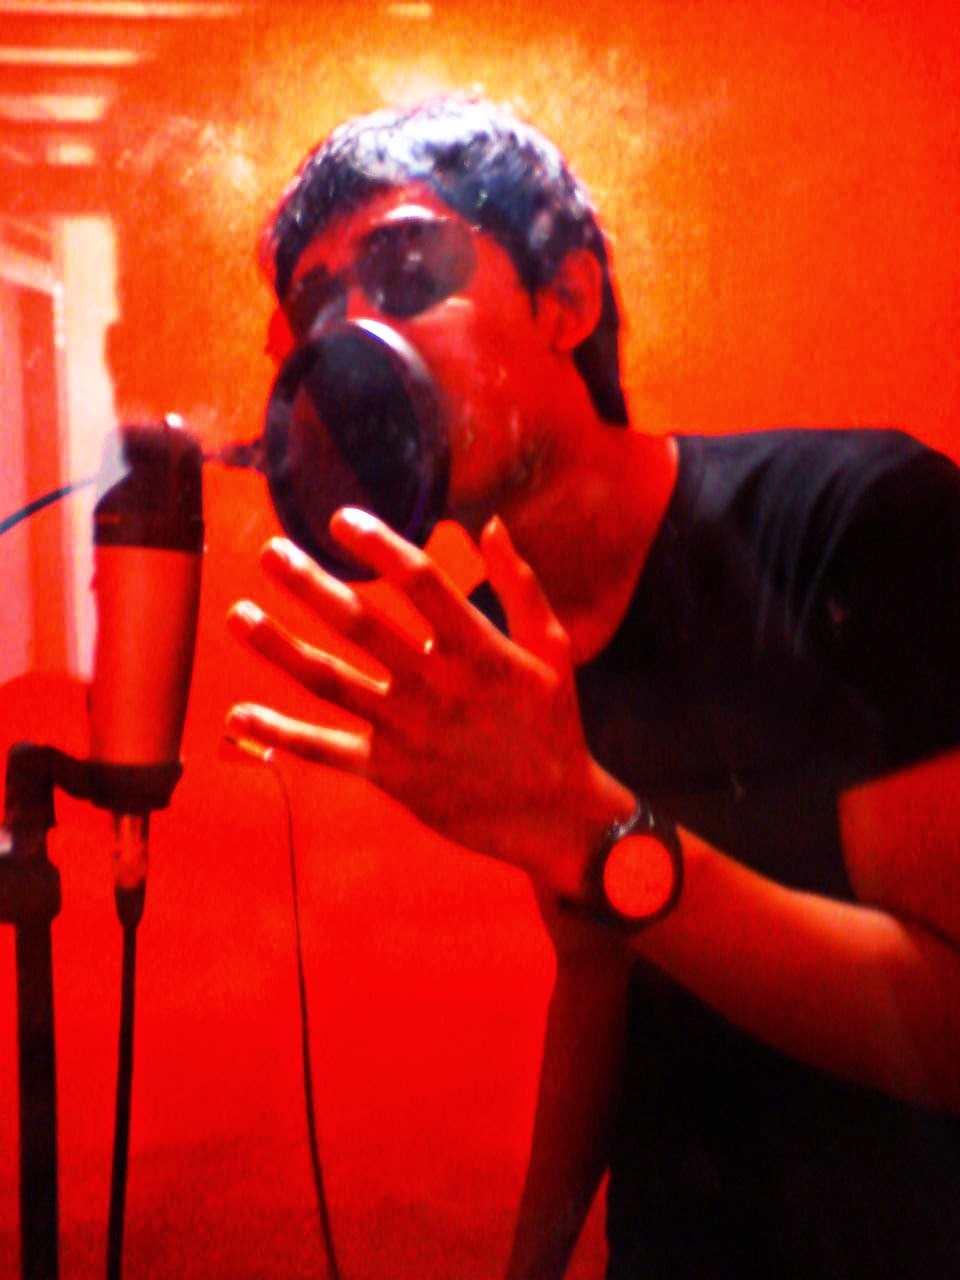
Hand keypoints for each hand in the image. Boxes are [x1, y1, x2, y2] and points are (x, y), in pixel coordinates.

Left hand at [225, 509, 631, 895]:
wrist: (553, 815)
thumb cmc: (553, 723)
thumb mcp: (553, 649)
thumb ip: (521, 586)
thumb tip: (492, 524)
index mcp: (479, 651)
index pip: (421, 583)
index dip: (378, 545)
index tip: (341, 520)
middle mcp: (436, 687)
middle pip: (360, 625)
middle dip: (309, 585)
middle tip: (269, 552)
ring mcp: (407, 732)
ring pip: (330, 682)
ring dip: (278, 647)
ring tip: (236, 614)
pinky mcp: (389, 773)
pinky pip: (326, 750)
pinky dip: (280, 733)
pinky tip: (237, 714)